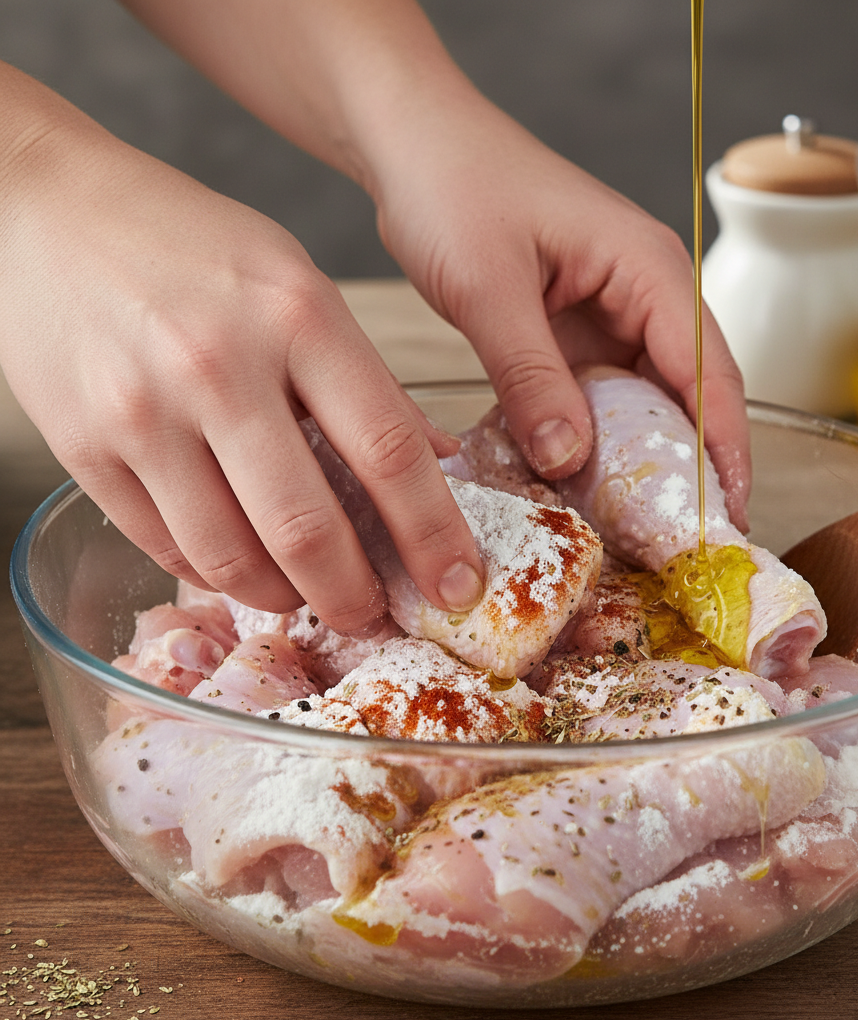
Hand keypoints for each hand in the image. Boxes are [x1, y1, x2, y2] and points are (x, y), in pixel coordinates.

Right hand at [0, 65, 483, 632]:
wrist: (43, 208)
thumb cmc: (187, 243)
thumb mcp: (298, 284)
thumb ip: (364, 378)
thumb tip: (432, 460)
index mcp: (297, 315)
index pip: (388, 451)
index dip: (432, 534)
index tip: (457, 584)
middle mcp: (219, 366)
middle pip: (308, 527)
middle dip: (357, 595)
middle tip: (378, 615)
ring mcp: (142, 412)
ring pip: (230, 556)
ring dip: (283, 597)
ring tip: (307, 596)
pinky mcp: (82, 447)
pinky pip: (163, 546)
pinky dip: (214, 574)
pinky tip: (242, 568)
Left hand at [372, 93, 750, 529]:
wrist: (412, 146)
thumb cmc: (455, 185)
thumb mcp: (490, 288)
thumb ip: (532, 374)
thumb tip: (571, 456)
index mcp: (648, 269)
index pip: (712, 372)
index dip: (726, 449)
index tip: (728, 518)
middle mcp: (642, 295)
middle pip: (690, 394)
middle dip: (689, 467)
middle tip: (681, 546)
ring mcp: (608, 316)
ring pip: (641, 403)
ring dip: (637, 461)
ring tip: (632, 533)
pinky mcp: (572, 334)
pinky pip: (596, 398)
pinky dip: (590, 441)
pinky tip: (574, 486)